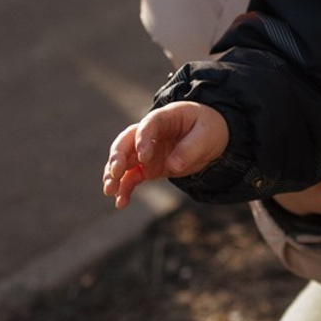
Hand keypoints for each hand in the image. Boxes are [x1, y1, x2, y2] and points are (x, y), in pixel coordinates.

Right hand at [102, 101, 228, 209]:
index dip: (142, 140)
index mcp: (164, 118)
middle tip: (115, 173)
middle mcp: (149, 134)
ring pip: (123, 161)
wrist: (210, 138)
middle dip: (118, 157)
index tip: (143, 157)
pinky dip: (124, 189)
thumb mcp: (207, 135)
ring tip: (110, 190)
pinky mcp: (147, 167)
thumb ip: (190, 148)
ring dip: (114, 176)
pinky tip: (121, 202)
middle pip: (126, 142)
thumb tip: (172, 166)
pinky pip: (131, 177)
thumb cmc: (208, 128)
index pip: (148, 125)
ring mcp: (146, 151)